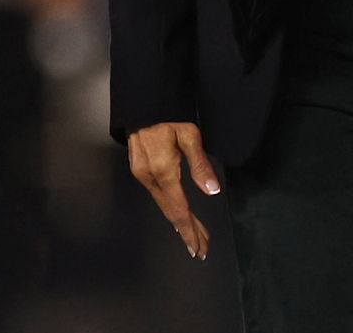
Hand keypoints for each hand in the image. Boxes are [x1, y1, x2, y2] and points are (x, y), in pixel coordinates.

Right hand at [128, 121, 220, 258]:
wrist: (143, 102)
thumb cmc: (169, 116)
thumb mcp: (190, 135)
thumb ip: (200, 165)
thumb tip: (212, 191)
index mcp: (163, 171)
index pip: (179, 209)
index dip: (190, 230)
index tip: (199, 248)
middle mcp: (149, 178)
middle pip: (171, 212)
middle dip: (187, 232)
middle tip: (201, 249)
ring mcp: (142, 175)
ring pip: (163, 205)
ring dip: (180, 222)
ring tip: (194, 237)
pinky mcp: (140, 170)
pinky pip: (158, 196)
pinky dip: (170, 208)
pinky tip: (178, 214)